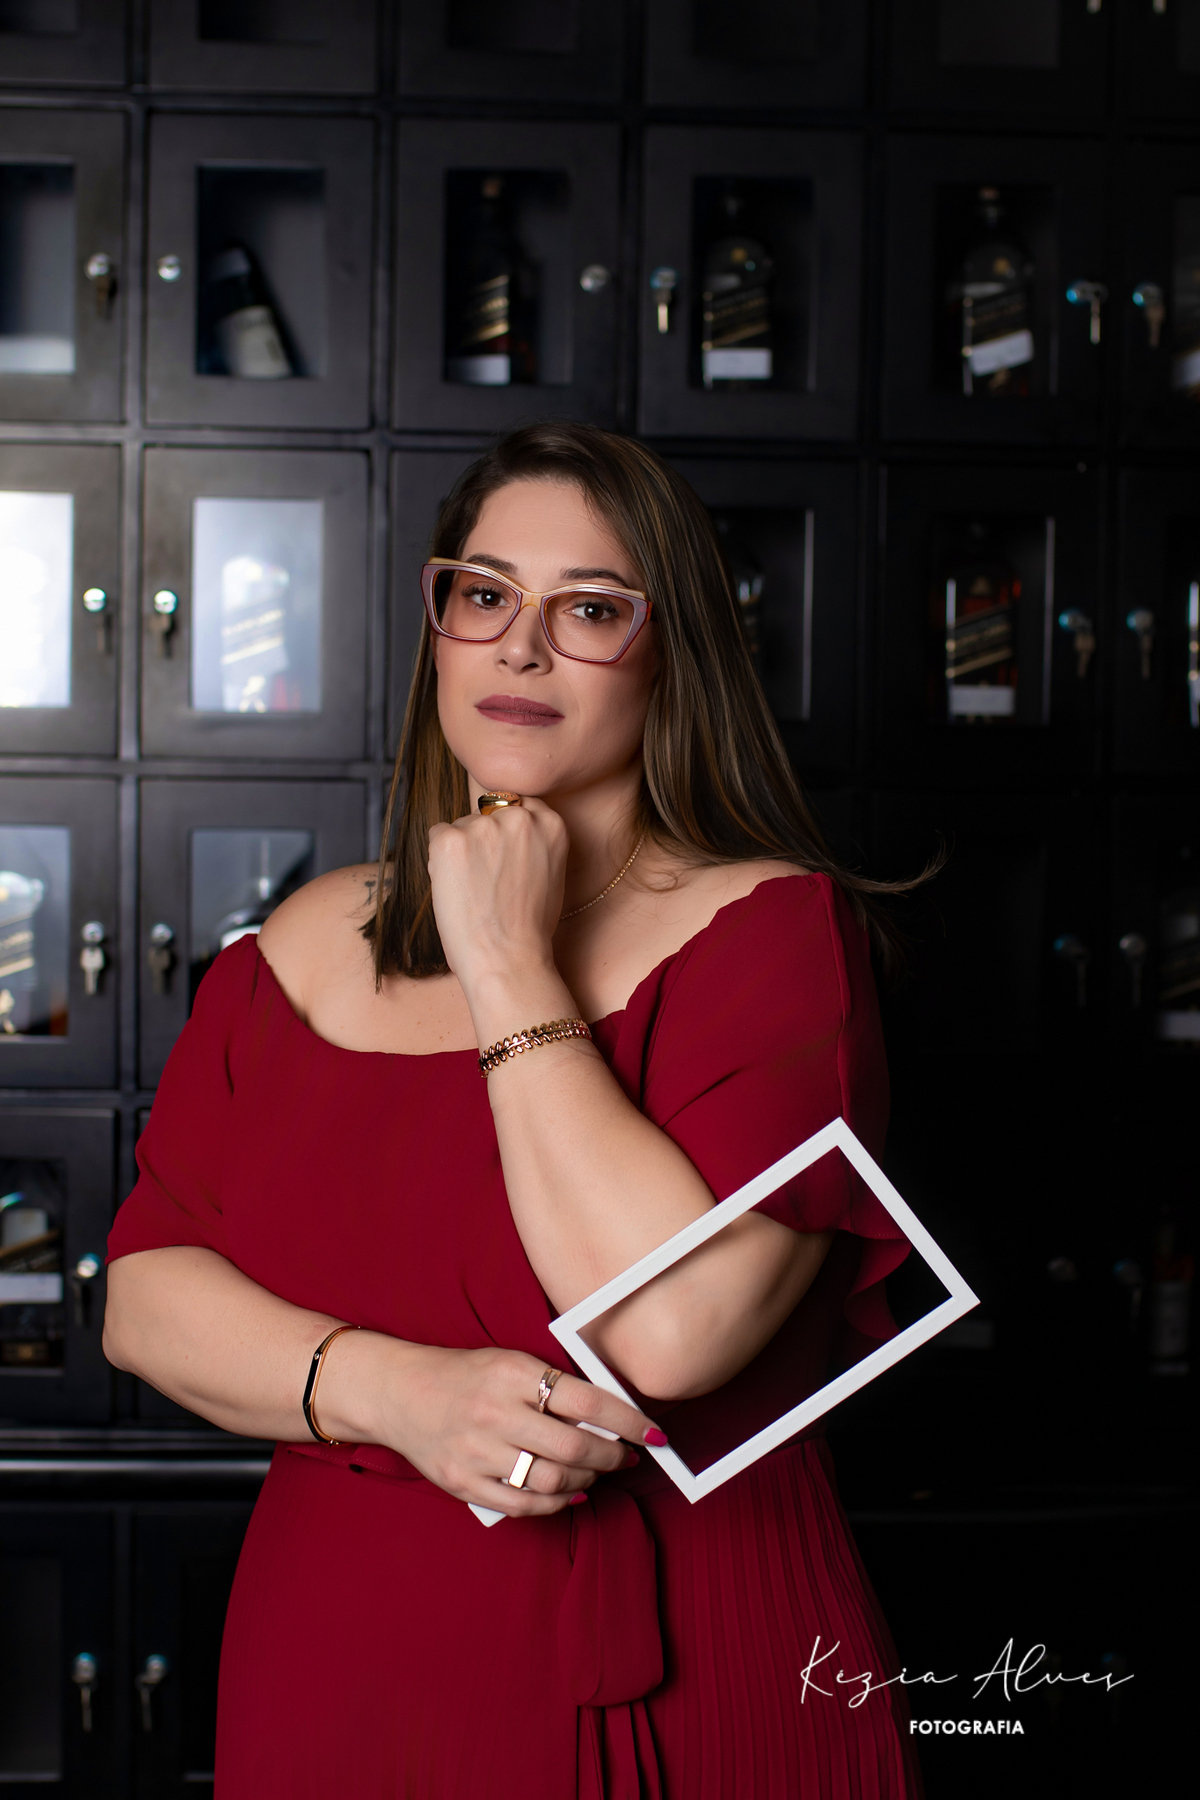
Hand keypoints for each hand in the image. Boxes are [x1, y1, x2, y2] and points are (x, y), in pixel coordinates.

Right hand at [369, 1341, 657, 1518]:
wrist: (401, 1393)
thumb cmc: (467, 1375)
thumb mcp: (512, 1363)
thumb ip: (556, 1388)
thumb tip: (611, 1419)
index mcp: (513, 1374)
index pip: (586, 1400)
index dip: (628, 1421)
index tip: (654, 1433)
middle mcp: (495, 1413)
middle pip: (573, 1448)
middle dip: (612, 1457)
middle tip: (627, 1457)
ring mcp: (477, 1452)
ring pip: (552, 1480)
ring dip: (587, 1480)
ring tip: (596, 1473)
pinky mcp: (464, 1483)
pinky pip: (523, 1505)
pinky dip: (555, 1502)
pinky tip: (570, 1491)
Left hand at [427, 799, 567, 988]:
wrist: (508, 959)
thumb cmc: (528, 928)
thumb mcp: (550, 875)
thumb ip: (534, 845)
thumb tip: (504, 834)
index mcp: (551, 824)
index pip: (519, 804)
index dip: (506, 832)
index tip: (503, 856)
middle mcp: (520, 817)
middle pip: (487, 813)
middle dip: (482, 839)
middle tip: (486, 881)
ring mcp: (484, 827)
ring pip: (460, 826)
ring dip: (460, 851)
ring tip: (473, 891)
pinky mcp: (450, 840)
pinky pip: (436, 835)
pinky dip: (438, 860)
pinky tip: (455, 889)